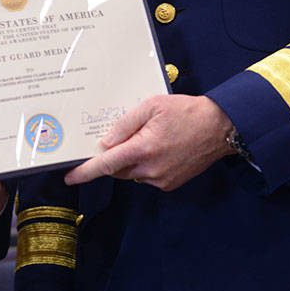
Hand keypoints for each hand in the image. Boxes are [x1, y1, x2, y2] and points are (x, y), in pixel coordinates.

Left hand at [63, 94, 233, 190]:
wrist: (220, 128)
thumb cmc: (186, 112)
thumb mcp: (152, 106)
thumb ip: (125, 124)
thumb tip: (105, 142)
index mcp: (143, 148)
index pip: (106, 164)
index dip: (85, 172)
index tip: (69, 176)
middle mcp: (150, 169)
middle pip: (118, 169)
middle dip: (115, 156)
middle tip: (124, 137)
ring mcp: (161, 179)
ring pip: (132, 173)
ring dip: (132, 159)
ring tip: (151, 138)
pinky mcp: (170, 184)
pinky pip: (147, 176)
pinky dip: (146, 165)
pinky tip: (160, 148)